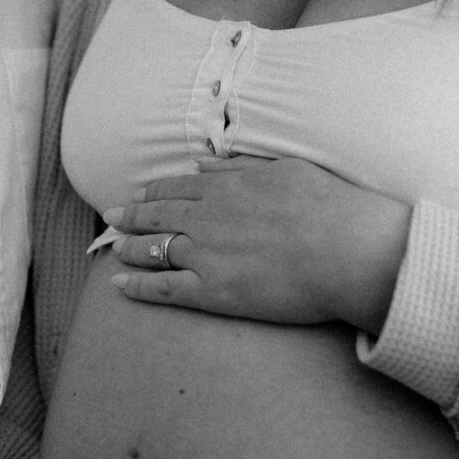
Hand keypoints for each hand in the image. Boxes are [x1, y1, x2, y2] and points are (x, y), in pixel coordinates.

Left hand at [103, 155, 410, 334]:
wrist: (346, 248)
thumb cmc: (326, 205)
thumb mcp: (282, 168)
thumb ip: (239, 167)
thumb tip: (205, 166)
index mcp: (224, 187)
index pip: (175, 188)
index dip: (153, 191)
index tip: (139, 193)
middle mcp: (205, 218)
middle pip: (156, 216)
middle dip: (130, 216)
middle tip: (112, 217)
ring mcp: (205, 255)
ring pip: (153, 249)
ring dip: (129, 247)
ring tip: (115, 247)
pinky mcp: (212, 291)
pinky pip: (164, 288)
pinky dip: (137, 286)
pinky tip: (119, 285)